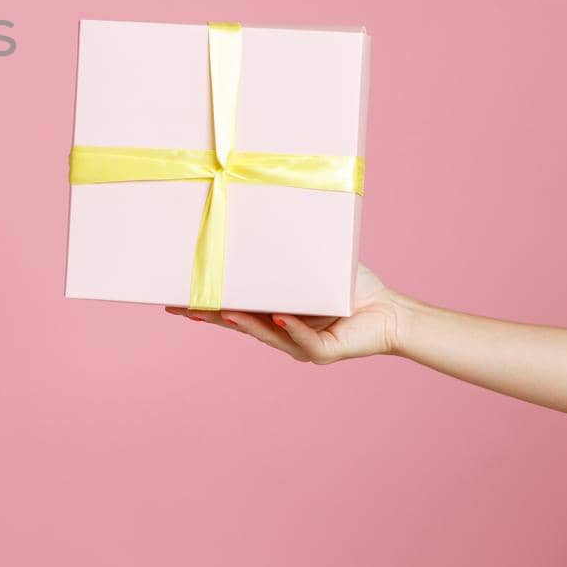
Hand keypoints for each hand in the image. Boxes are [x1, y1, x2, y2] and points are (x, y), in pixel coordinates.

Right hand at [164, 263, 405, 362]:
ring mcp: (298, 343)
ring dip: (242, 321)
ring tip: (219, 311)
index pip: (233, 306)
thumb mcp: (313, 263)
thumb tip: (262, 216)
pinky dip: (290, 327)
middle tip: (180, 306)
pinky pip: (303, 338)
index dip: (205, 303)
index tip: (176, 296)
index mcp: (272, 310)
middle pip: (237, 323)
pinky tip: (278, 317)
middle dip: (209, 315)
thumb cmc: (353, 286)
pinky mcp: (322, 351)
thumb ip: (289, 252)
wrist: (390, 312)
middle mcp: (279, 330)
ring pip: (264, 333)